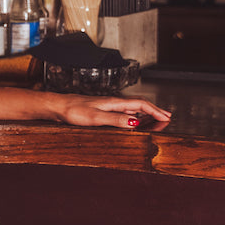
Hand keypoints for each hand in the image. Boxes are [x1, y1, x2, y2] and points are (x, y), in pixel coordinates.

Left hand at [54, 94, 171, 130]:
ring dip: (145, 113)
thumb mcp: (96, 117)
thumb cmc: (73, 110)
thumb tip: (136, 122)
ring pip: (131, 108)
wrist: (57, 106)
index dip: (155, 111)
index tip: (167, 117)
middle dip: (154, 111)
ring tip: (156, 119)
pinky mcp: (100, 110)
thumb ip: (116, 119)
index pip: (140, 104)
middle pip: (139, 105)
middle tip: (166, 117)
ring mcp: (106, 106)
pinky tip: (132, 120)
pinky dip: (133, 115)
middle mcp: (112, 102)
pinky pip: (122, 111)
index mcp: (114, 102)